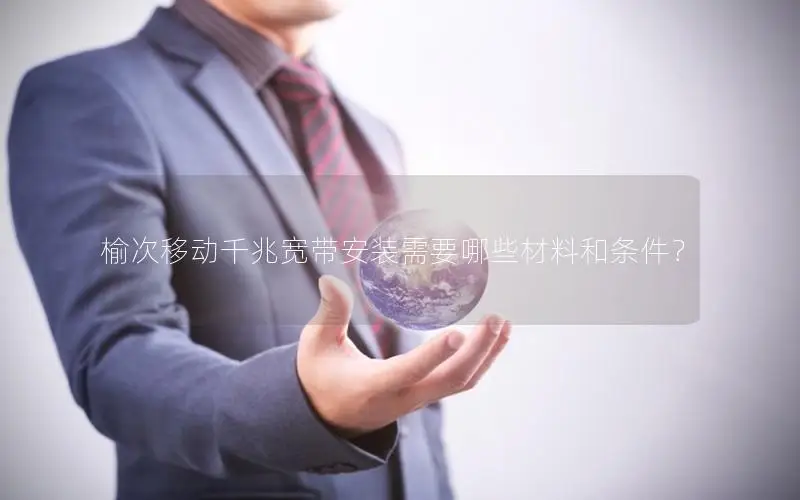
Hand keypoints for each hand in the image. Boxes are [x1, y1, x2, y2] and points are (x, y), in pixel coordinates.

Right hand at [297, 275, 510, 437]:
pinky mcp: (425, 396)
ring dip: (486, 355)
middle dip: (477, 351)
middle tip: (495, 318)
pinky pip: (459, 382)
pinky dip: (480, 361)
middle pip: (449, 380)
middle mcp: (401, 398)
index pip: (408, 372)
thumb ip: (329, 313)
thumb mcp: (316, 344)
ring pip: (460, 383)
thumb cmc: (319, 376)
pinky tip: (493, 339)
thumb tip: (330, 280)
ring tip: (503, 325)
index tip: (457, 333)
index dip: (433, 355)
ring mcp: (417, 400)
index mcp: (372, 387)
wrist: (327, 416)